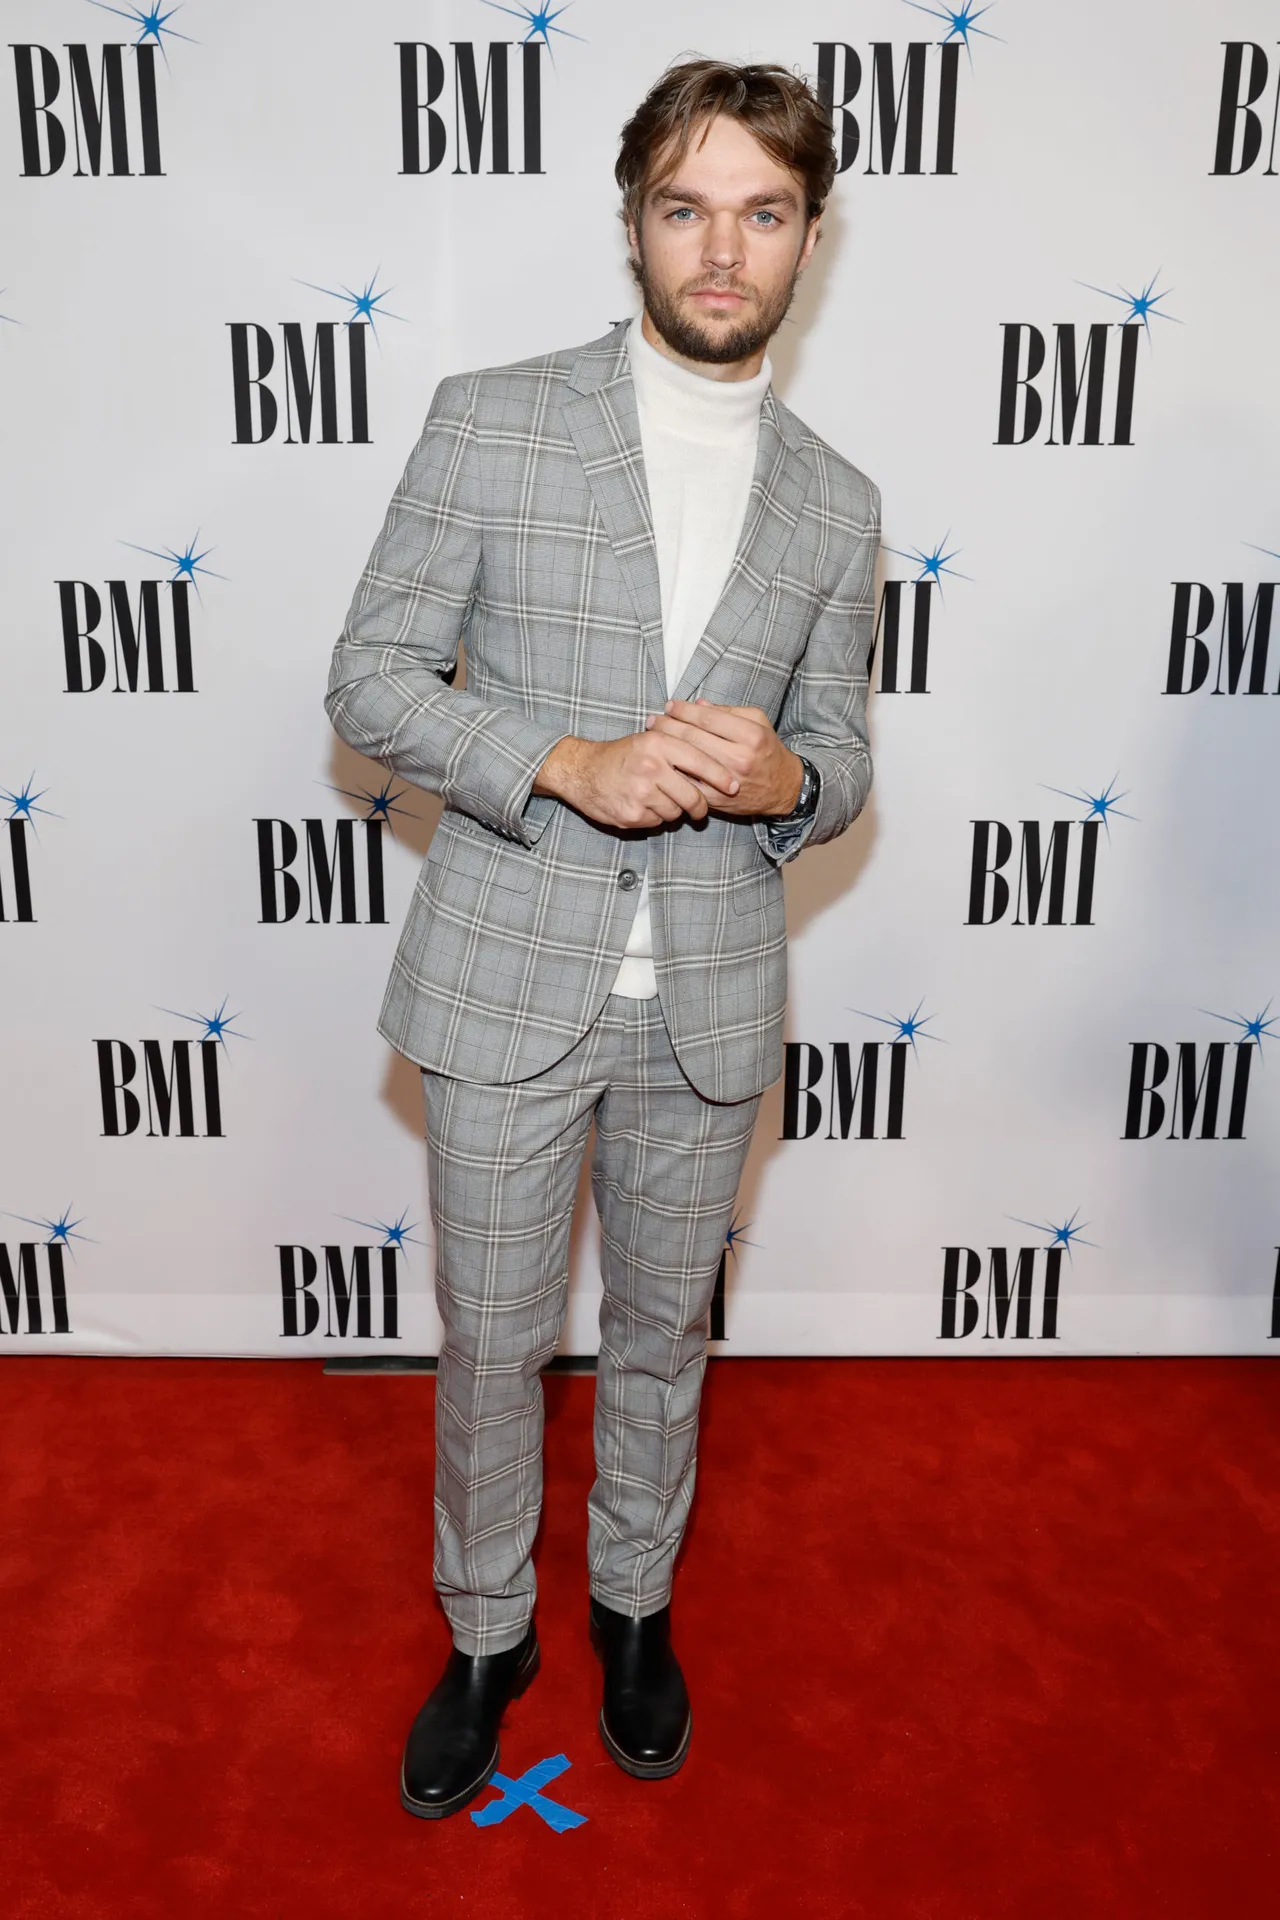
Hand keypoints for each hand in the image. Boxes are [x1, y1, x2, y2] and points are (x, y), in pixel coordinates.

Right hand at [533, 727, 740, 829]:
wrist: (581, 771)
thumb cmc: (621, 756)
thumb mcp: (648, 740)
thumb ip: (678, 745)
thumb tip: (717, 756)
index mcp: (658, 743)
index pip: (699, 760)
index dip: (720, 775)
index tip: (734, 786)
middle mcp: (650, 766)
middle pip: (692, 795)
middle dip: (700, 805)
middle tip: (700, 808)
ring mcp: (640, 792)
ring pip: (676, 811)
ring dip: (673, 810)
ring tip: (658, 798)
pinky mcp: (632, 814)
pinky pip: (658, 822)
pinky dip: (655, 818)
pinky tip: (643, 806)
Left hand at [644, 699, 802, 816]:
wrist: (782, 788)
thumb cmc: (767, 750)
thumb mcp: (757, 722)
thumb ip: (728, 711)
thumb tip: (697, 705)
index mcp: (751, 735)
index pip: (709, 718)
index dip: (684, 710)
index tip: (669, 705)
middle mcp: (740, 757)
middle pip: (694, 738)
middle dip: (669, 726)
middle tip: (653, 720)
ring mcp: (727, 780)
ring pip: (688, 760)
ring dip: (666, 747)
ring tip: (653, 736)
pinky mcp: (718, 798)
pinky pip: (689, 782)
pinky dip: (673, 771)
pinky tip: (661, 761)